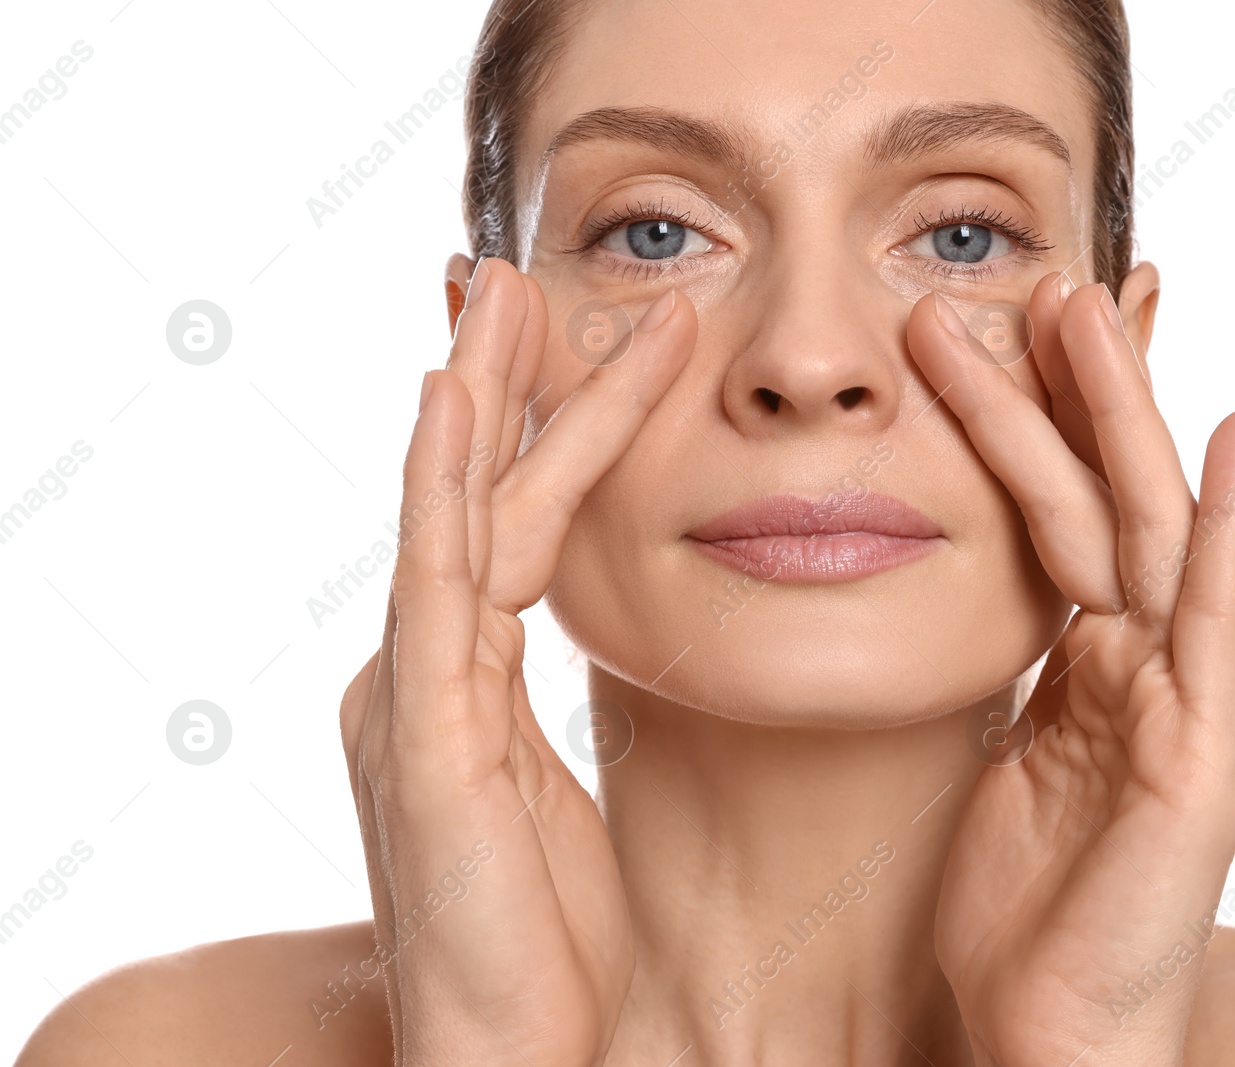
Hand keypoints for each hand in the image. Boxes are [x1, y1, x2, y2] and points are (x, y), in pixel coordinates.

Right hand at [338, 260, 694, 1065]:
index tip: (596, 349)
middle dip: (504, 383)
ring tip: (498, 292)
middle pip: (473, 498)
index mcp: (462, 686)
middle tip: (524, 276)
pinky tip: (450, 399)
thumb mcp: (570, 804)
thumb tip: (618, 662)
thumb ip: (571, 719)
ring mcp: (412, 700)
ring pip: (451, 516)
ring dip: (477, 396)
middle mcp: (423, 675)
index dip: (553, 435)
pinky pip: (436, 588)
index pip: (516, 528)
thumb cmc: (549, 949)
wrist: (508, 1065)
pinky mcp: (419, 739)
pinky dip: (439, 486)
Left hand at [910, 273, 1234, 1064]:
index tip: (1008, 329)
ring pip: (1146, 534)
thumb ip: (1012, 681)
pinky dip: (1225, 533)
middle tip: (1037, 281)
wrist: (1052, 1037)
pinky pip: (1212, 627)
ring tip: (1099, 308)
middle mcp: (1140, 670)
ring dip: (1124, 417)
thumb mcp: (997, 766)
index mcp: (1084, 669)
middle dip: (1074, 390)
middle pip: (1104, 500)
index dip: (1042, 421)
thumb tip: (977, 616)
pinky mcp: (1200, 757)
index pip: (1063, 517)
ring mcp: (1178, 707)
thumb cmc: (1018, 914)